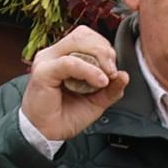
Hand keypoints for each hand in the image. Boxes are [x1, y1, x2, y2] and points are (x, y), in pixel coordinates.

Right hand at [22, 25, 125, 143]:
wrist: (46, 134)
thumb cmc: (65, 115)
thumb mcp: (96, 101)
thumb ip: (111, 88)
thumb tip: (124, 75)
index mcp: (64, 55)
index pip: (87, 36)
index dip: (104, 48)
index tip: (114, 70)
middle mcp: (54, 54)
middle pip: (83, 34)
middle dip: (104, 51)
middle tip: (112, 72)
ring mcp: (47, 60)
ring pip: (77, 42)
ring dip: (98, 57)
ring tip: (106, 77)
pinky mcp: (43, 72)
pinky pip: (70, 62)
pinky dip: (89, 70)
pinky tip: (99, 81)